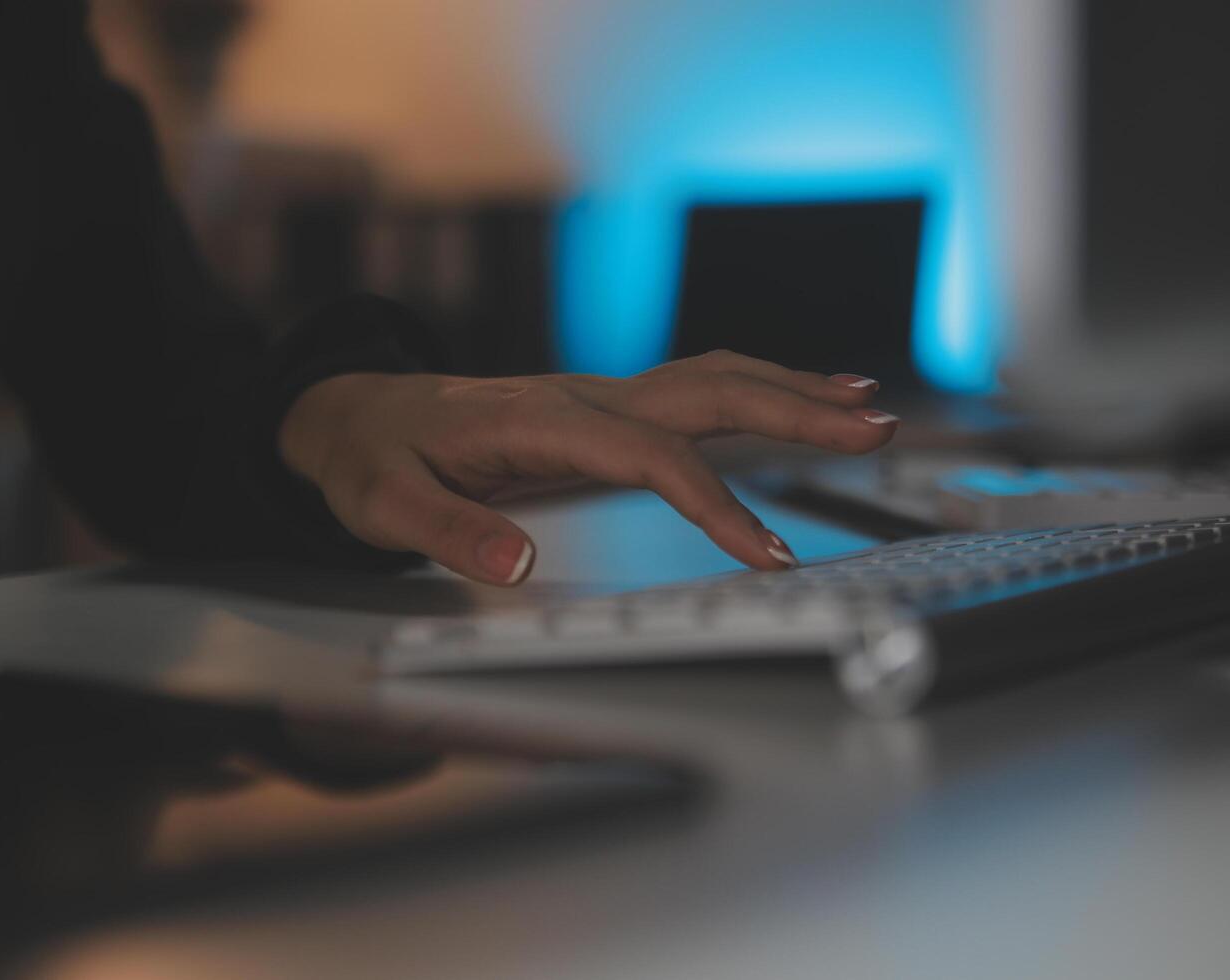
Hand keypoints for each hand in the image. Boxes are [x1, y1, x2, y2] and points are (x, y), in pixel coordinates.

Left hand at [277, 350, 898, 584]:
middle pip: (707, 392)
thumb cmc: (373, 458)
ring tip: (866, 404)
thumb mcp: (385, 504)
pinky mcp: (607, 405)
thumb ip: (446, 532)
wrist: (356, 410)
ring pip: (713, 377)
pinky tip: (801, 392)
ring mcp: (600, 394)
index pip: (651, 456)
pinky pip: (697, 386)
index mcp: (539, 421)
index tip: (767, 554)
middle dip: (796, 410)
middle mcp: (584, 396)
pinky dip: (759, 385)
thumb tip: (517, 563)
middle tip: (874, 428)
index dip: (716, 503)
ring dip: (792, 387)